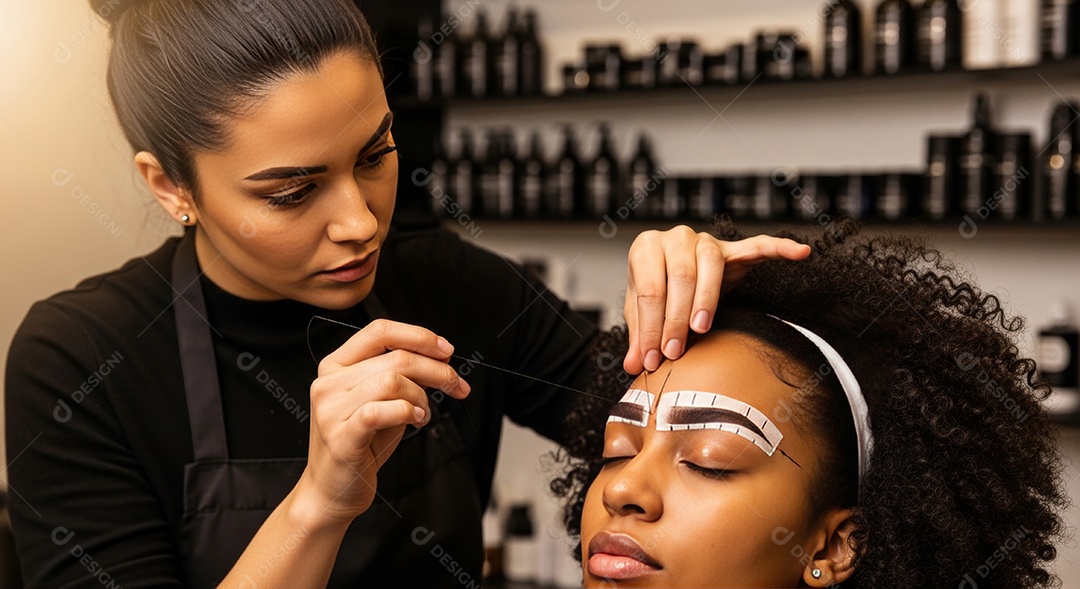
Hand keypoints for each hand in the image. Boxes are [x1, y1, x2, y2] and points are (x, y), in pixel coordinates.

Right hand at [296, 319, 470, 524]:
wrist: (333, 490)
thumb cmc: (361, 444)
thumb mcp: (383, 401)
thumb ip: (402, 376)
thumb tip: (441, 357)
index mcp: (335, 365)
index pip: (379, 330)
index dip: (419, 336)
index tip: (447, 350)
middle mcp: (328, 382)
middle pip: (395, 356)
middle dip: (437, 370)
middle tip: (456, 385)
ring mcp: (331, 408)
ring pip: (393, 380)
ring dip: (421, 396)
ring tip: (423, 414)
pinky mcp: (341, 435)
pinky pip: (383, 410)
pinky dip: (408, 412)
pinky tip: (416, 421)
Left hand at [624, 227, 810, 373]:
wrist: (669, 268)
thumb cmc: (655, 290)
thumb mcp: (641, 312)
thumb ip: (639, 336)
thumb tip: (632, 366)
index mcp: (646, 247)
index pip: (649, 289)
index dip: (650, 327)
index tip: (652, 358)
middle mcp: (675, 237)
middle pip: (679, 278)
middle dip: (675, 320)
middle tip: (674, 353)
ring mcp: (706, 240)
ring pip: (709, 266)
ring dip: (706, 300)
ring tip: (701, 328)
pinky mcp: (733, 249)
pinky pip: (758, 246)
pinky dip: (780, 247)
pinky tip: (800, 252)